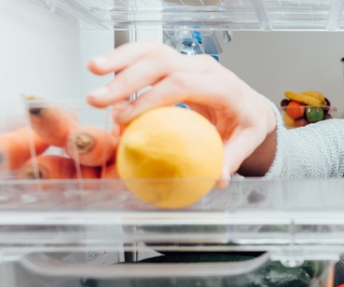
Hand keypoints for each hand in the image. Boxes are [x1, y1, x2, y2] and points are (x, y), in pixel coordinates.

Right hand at [86, 40, 276, 183]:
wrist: (250, 105)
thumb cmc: (246, 124)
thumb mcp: (246, 142)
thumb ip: (231, 159)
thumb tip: (217, 179)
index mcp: (222, 86)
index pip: (182, 84)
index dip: (151, 98)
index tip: (126, 118)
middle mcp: (204, 68)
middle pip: (162, 62)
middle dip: (127, 79)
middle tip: (99, 100)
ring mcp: (189, 62)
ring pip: (152, 50)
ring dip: (120, 59)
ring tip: (93, 70)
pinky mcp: (177, 62)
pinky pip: (149, 54)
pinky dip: (125, 58)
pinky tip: (103, 68)